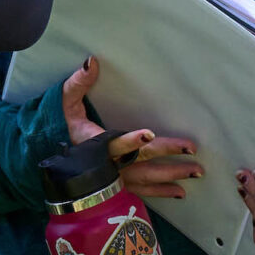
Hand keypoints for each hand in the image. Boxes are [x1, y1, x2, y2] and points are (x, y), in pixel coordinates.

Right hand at [61, 56, 200, 200]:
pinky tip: (180, 191)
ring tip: (196, 171)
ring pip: (146, 179)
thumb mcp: (66, 103)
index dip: (131, 140)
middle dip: (166, 155)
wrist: (58, 162)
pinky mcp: (120, 188)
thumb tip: (92, 62)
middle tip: (191, 149)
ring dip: (172, 175)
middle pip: (140, 161)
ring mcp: (115, 180)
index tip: (150, 133)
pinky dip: (161, 192)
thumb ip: (78, 83)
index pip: (115, 142)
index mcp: (94, 143)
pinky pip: (142, 192)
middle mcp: (107, 165)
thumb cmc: (67, 127)